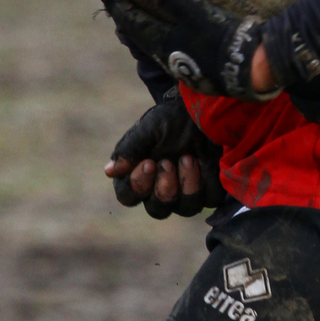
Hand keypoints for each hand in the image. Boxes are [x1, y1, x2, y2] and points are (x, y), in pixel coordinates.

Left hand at [93, 0, 277, 99]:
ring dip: (149, 25)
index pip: (130, 21)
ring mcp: (184, 66)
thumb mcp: (196, 12)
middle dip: (129, 13)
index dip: (118, 2)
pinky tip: (175, 30)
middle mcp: (168, 58)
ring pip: (157, 42)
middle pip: (140, 33)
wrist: (252, 68)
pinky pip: (175, 49)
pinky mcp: (200, 70)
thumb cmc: (222, 38)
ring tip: (146, 10)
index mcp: (161, 43)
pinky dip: (168, 34)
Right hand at [104, 91, 225, 218]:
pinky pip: (209, 199)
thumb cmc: (169, 120)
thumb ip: (130, 150)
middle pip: (157, 209)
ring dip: (187, 184)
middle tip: (167, 161)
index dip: (138, 184)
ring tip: (187, 157)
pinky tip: (203, 160)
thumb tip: (109, 171)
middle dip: (164, 187)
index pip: (129, 196)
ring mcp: (185, 194)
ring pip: (186, 208)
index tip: (148, 162)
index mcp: (137, 177)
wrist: (199, 110)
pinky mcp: (208, 190)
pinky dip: (206, 180)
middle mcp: (159, 191)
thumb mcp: (148, 130)